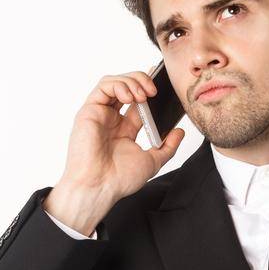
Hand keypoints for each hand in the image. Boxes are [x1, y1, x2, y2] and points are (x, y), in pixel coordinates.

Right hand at [50, 71, 184, 231]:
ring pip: (114, 82)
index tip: (164, 83)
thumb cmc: (119, 180)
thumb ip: (167, 147)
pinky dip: (119, 85)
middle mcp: (111, 119)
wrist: (99, 188)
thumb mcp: (152, 161)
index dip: (149, 88)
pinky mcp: (89, 111)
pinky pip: (103, 86)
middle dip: (142, 81)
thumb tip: (179, 132)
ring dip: (132, 81)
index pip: (138, 101)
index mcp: (124, 129)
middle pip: (126, 87)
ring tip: (144, 94)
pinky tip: (130, 96)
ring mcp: (100, 114)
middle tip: (155, 91)